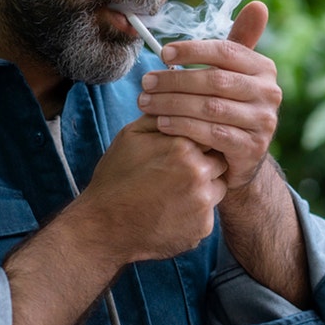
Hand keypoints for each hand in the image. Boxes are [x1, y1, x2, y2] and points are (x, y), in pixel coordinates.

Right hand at [77, 115, 227, 262]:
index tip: (188, 145)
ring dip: (204, 187)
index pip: (210, 131)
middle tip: (178, 171)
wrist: (104, 227)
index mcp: (183, 146)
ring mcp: (203, 203)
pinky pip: (209, 212)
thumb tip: (179, 98)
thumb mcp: (130, 136)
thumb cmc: (116, 178)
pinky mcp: (203, 227)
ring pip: (219, 186)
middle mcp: (199, 173)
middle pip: (220, 159)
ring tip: (174, 191)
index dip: (199, 138)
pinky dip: (195, 211)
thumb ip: (161, 116)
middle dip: (205, 162)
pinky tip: (171, 210)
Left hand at [136, 1, 280, 190]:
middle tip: (145, 82)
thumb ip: (238, 43)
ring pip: (211, 108)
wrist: (241, 156)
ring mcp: (263, 123)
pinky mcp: (252, 149)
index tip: (163, 53)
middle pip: (215, 80)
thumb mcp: (234, 74)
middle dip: (175, 80)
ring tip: (146, 102)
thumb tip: (258, 5)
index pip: (226, 52)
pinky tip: (161, 123)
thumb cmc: (230, 106)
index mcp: (264, 69)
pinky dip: (183, 127)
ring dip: (172, 104)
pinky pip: (212, 134)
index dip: (192, 50)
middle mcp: (270, 94)